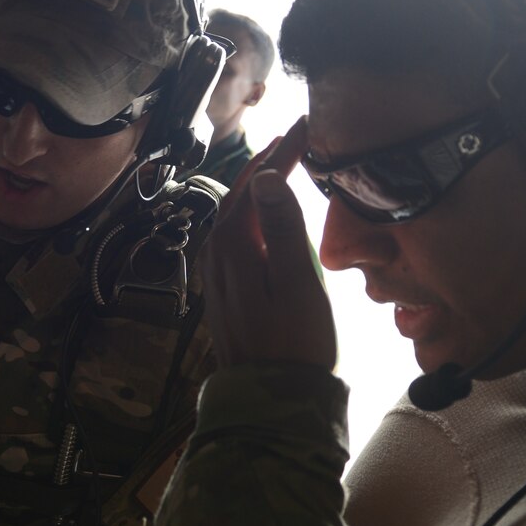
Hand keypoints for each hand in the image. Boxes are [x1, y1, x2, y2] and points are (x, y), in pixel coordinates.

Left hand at [203, 115, 336, 370]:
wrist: (272, 400)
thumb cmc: (295, 346)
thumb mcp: (298, 286)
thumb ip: (282, 229)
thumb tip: (267, 177)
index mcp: (234, 247)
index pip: (259, 183)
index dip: (284, 151)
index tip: (308, 125)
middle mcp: (218, 254)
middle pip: (242, 193)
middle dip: (269, 161)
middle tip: (298, 135)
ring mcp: (219, 272)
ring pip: (237, 213)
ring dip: (260, 185)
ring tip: (286, 162)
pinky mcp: (227, 288)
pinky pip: (237, 234)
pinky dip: (255, 211)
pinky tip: (269, 212)